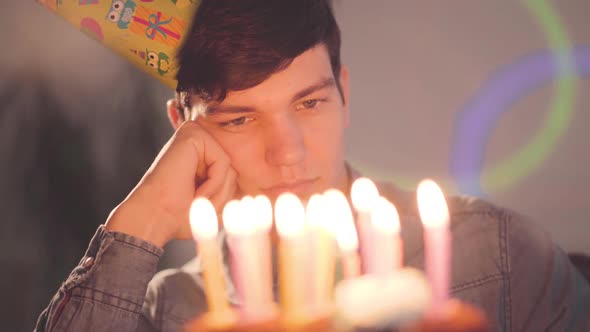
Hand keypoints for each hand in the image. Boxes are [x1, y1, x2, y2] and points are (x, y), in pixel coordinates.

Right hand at [105, 120, 236, 246]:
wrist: (155, 217)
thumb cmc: (179, 215)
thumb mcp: (215, 201)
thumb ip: (231, 185)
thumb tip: (257, 178)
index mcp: (200, 154)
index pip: (233, 173)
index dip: (222, 197)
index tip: (197, 204)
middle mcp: (198, 140)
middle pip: (234, 169)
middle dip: (221, 193)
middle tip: (195, 202)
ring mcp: (195, 133)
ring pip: (230, 167)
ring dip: (217, 191)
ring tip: (194, 197)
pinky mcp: (193, 134)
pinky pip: (224, 162)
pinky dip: (214, 184)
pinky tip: (196, 191)